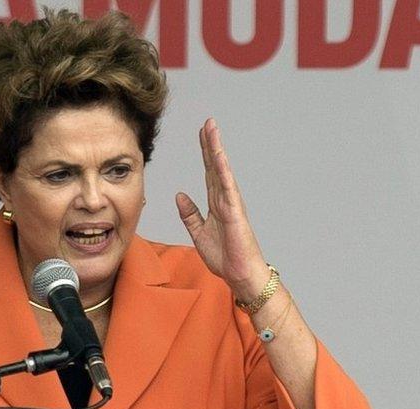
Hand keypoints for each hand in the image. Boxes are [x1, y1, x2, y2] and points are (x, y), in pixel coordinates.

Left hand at [175, 118, 269, 300]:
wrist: (240, 275)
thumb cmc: (225, 256)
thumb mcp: (198, 233)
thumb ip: (190, 214)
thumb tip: (179, 196)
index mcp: (216, 203)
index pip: (208, 172)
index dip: (205, 153)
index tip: (201, 134)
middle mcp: (225, 199)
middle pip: (215, 166)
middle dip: (211, 144)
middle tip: (207, 122)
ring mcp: (231, 203)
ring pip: (222, 171)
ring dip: (217, 149)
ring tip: (212, 129)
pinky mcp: (235, 212)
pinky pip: (227, 187)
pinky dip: (222, 171)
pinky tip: (218, 156)